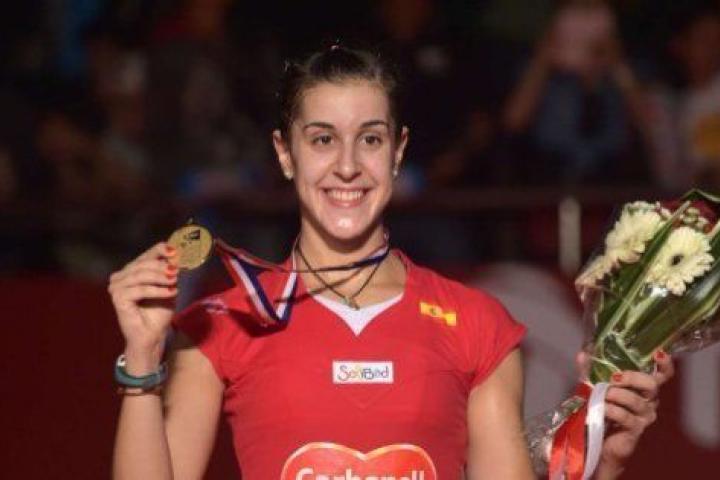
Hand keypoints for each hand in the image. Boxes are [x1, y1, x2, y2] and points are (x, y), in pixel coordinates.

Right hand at [108, 242, 178, 370]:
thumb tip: (176, 256)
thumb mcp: (168, 287)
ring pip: (141, 276)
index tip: (175, 251)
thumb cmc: (159, 311)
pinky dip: (156, 290)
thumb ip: (169, 272)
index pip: (146, 255)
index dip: (160, 250)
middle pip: (143, 264)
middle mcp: (121, 276)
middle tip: (176, 271)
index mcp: (132, 270)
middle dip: (162, 266)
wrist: (153, 335)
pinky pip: (140, 290)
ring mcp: (117, 287)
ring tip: (175, 281)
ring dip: (160, 277)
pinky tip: (170, 292)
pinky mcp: (118, 298)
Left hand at [576, 351, 674, 478]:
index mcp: (643, 388)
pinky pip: (626, 417)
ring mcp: (644, 417)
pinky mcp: (635, 431)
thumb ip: (589, 371)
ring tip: (603, 394)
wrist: (601, 441)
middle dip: (632, 378)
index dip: (664, 364)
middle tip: (614, 377)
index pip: (662, 375)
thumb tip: (583, 355)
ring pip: (636, 401)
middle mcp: (649, 402)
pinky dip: (612, 410)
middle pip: (651, 384)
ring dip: (617, 395)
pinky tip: (602, 408)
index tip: (658, 353)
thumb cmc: (602, 411)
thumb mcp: (594, 387)